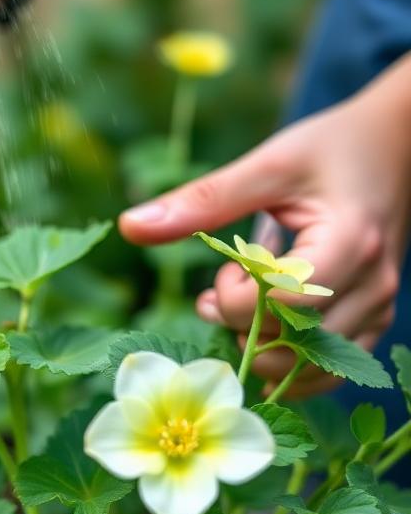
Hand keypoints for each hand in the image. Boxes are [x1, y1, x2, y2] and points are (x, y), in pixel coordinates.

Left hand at [119, 56, 410, 396]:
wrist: (396, 144)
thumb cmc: (329, 148)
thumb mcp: (266, 165)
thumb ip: (201, 201)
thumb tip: (128, 226)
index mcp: (351, 243)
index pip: (279, 304)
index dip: (233, 298)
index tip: (223, 267)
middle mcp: (374, 285)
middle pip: (292, 344)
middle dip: (239, 325)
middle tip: (216, 292)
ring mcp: (379, 308)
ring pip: (310, 368)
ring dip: (258, 348)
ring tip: (235, 308)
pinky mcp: (374, 319)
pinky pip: (329, 370)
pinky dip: (285, 362)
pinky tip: (256, 332)